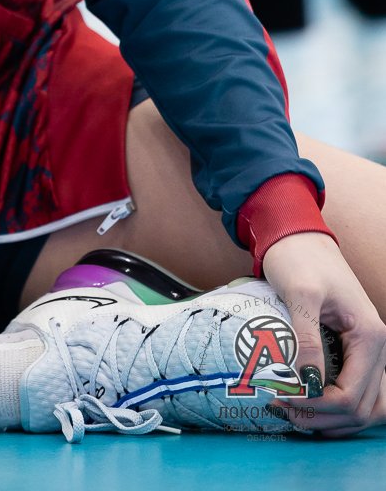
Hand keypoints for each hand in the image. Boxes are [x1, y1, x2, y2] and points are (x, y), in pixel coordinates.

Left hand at [262, 232, 385, 435]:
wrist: (298, 237)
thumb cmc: (298, 258)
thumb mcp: (300, 294)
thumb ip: (306, 338)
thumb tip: (308, 384)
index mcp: (371, 337)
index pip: (351, 396)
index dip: (318, 407)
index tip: (282, 400)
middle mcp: (378, 349)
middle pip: (361, 409)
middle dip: (323, 418)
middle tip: (283, 412)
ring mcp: (369, 352)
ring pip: (365, 408)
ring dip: (333, 420)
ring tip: (296, 416)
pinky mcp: (354, 350)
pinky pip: (356, 392)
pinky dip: (337, 407)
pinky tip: (309, 407)